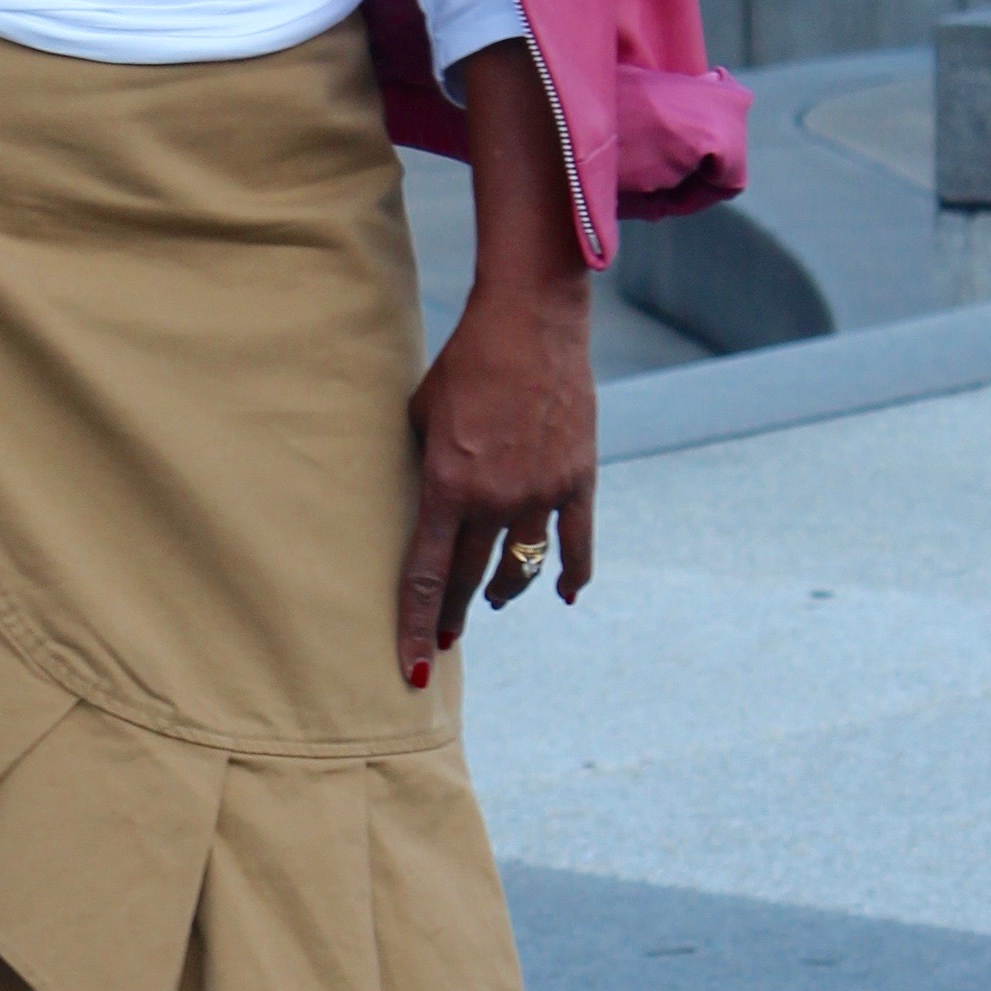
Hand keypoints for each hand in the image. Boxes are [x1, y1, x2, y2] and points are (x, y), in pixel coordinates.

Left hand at [397, 262, 595, 682]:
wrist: (530, 323)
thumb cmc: (464, 364)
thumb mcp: (422, 416)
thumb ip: (425, 468)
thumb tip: (429, 505)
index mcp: (447, 488)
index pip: (426, 577)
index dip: (417, 627)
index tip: (411, 667)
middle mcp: (494, 500)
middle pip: (470, 580)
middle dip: (454, 616)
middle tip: (444, 642)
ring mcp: (540, 493)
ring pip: (521, 566)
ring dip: (505, 591)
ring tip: (494, 603)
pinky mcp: (578, 479)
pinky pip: (577, 542)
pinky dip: (571, 573)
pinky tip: (566, 594)